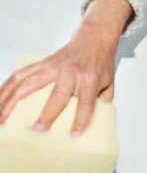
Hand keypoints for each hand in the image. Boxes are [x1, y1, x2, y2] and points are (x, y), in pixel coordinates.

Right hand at [0, 0, 131, 134]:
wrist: (94, 38)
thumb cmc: (100, 61)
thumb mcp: (109, 81)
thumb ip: (102, 100)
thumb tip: (92, 121)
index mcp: (89, 79)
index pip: (86, 102)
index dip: (81, 119)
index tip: (74, 134)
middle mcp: (70, 72)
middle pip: (57, 94)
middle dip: (47, 113)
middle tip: (37, 129)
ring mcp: (53, 67)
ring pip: (29, 83)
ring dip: (13, 101)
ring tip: (1, 119)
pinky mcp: (42, 63)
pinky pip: (20, 75)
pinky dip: (5, 87)